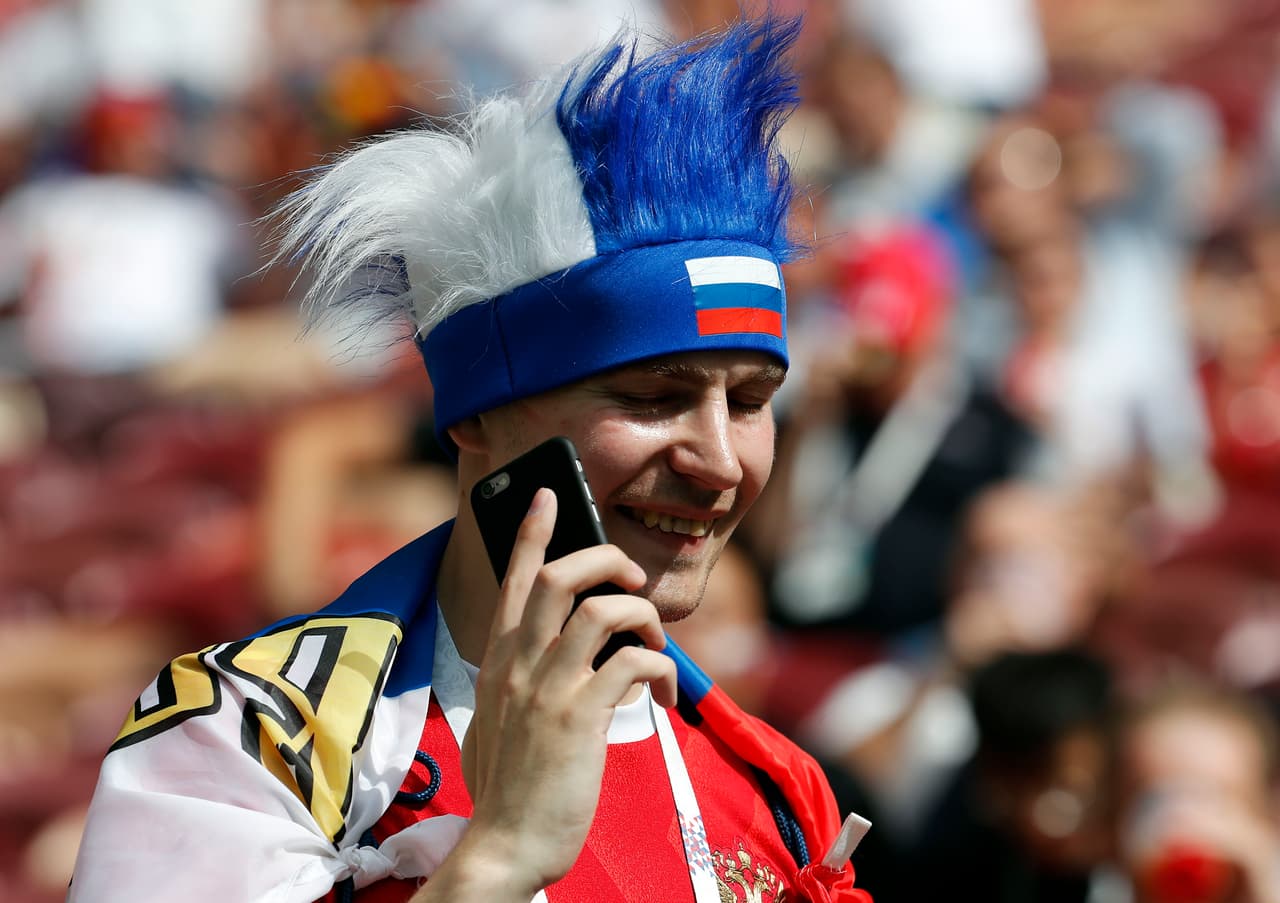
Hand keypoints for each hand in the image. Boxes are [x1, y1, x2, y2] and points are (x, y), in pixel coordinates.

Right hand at [418, 488, 677, 900]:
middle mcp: (518, 664)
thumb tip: (546, 662)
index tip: (548, 495)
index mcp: (498, 661)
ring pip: (603, 610)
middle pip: (562, 577)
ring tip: (657, 643)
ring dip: (643, 616)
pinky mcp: (580, 717)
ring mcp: (548, 688)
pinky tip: (661, 691)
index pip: (515, 580)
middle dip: (608, 559)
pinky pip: (632, 663)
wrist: (505, 843)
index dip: (534, 531)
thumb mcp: (495, 721)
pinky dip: (659, 668)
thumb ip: (513, 683)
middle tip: (632, 577)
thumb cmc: (507, 787)